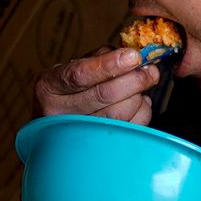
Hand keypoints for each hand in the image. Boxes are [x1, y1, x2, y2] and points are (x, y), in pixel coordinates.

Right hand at [32, 44, 160, 124]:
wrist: (59, 119)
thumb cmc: (72, 87)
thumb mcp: (76, 66)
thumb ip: (101, 58)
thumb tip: (134, 57)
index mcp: (49, 86)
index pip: (79, 75)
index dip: (108, 65)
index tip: (133, 56)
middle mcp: (58, 112)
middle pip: (103, 95)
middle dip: (134, 80)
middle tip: (150, 70)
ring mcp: (77, 133)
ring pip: (119, 114)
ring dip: (139, 96)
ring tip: (143, 83)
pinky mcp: (99, 145)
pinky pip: (130, 127)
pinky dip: (142, 111)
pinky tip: (139, 101)